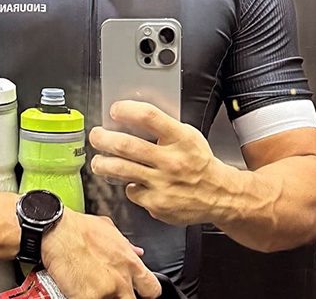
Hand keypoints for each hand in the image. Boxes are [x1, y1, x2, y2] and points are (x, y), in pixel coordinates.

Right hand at [41, 209, 160, 298]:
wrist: (56, 231)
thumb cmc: (79, 228)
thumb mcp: (109, 230)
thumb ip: (126, 245)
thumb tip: (137, 252)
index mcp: (130, 263)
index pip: (152, 289)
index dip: (146, 293)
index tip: (138, 292)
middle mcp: (122, 279)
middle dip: (123, 297)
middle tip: (111, 291)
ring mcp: (106, 291)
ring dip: (104, 297)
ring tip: (93, 289)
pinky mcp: (87, 298)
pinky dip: (84, 297)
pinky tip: (79, 292)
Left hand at [89, 100, 237, 225]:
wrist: (219, 195)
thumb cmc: (199, 163)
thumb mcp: (188, 137)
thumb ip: (164, 128)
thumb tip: (131, 116)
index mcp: (181, 138)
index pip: (149, 117)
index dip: (127, 111)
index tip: (115, 110)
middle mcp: (171, 160)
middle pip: (126, 145)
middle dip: (103, 139)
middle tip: (96, 136)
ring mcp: (163, 183)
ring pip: (120, 170)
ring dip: (102, 164)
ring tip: (98, 161)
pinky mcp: (157, 203)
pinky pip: (132, 191)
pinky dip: (129, 186)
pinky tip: (134, 183)